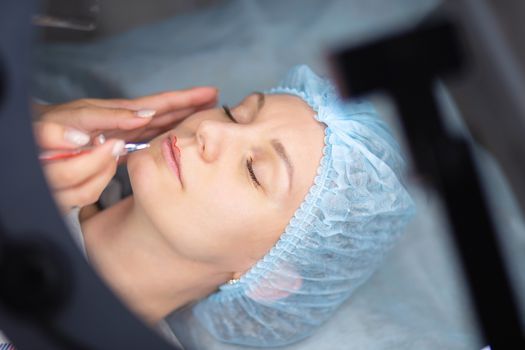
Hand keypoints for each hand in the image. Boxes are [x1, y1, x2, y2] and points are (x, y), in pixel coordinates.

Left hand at [33, 87, 217, 211]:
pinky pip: (147, 141)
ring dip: (182, 119)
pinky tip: (175, 140)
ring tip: (204, 115)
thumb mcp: (76, 118)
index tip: (208, 94)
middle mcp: (124, 120)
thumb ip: (108, 117)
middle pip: (164, 110)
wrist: (36, 138)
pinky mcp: (116, 147)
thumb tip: (145, 115)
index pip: (159, 104)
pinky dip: (164, 137)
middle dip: (190, 105)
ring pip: (160, 124)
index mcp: (119, 112)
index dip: (184, 99)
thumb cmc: (51, 127)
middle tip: (217, 101)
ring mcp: (122, 133)